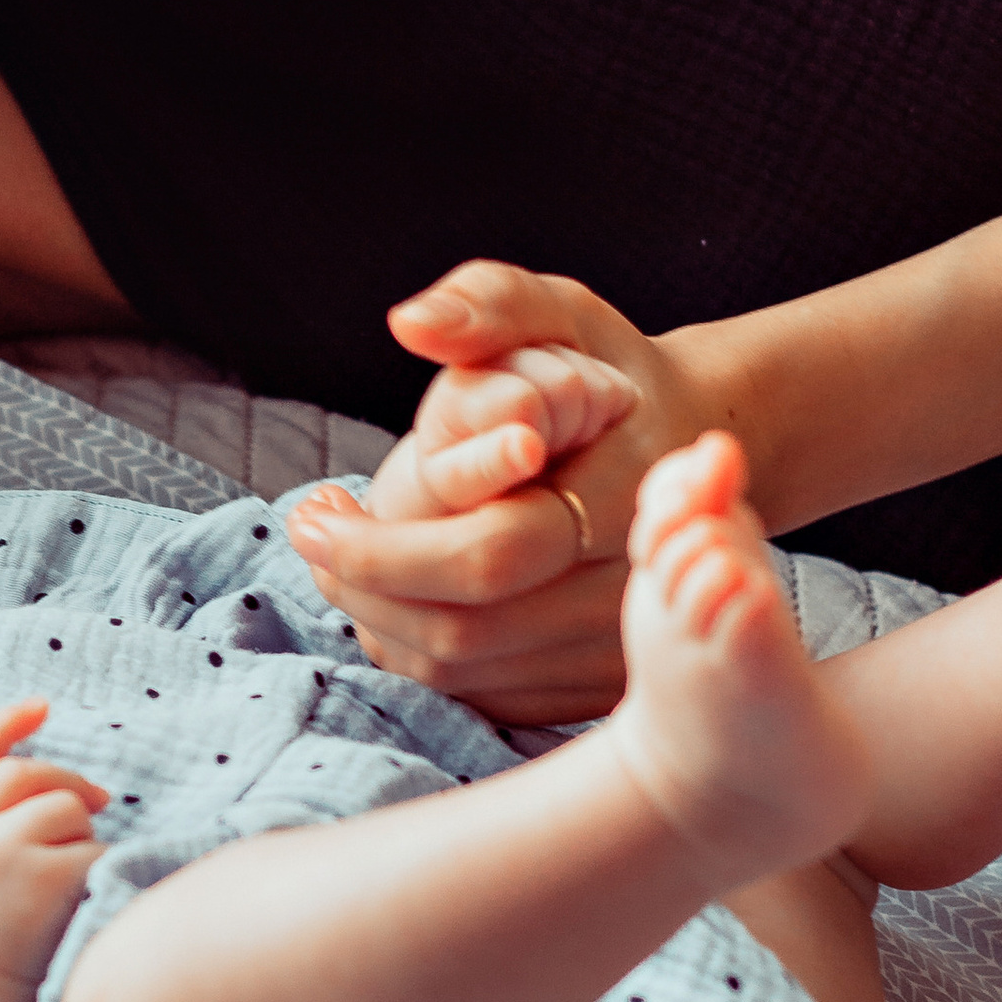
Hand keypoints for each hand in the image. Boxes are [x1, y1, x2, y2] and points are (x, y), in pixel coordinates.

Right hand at [0, 700, 107, 1001]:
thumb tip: (39, 766)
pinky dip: (97, 868)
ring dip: (80, 830)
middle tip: (95, 801)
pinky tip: (77, 902)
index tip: (41, 707)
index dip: (3, 724)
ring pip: (64, 805)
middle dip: (65, 782)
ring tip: (66, 876)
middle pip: (24, 772)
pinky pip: (92, 847)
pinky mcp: (43, 875)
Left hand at [288, 261, 728, 724]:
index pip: (492, 551)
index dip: (386, 546)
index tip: (316, 511)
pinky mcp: (594, 686)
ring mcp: (619, 648)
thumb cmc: (606, 370)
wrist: (689, 446)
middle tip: (312, 533)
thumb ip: (490, 305)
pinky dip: (417, 651)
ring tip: (338, 557)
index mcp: (627, 491)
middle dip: (363, 586)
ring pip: (466, 672)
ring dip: (376, 619)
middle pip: (468, 629)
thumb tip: (414, 323)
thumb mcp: (559, 312)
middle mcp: (635, 587)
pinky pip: (483, 696)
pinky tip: (393, 594)